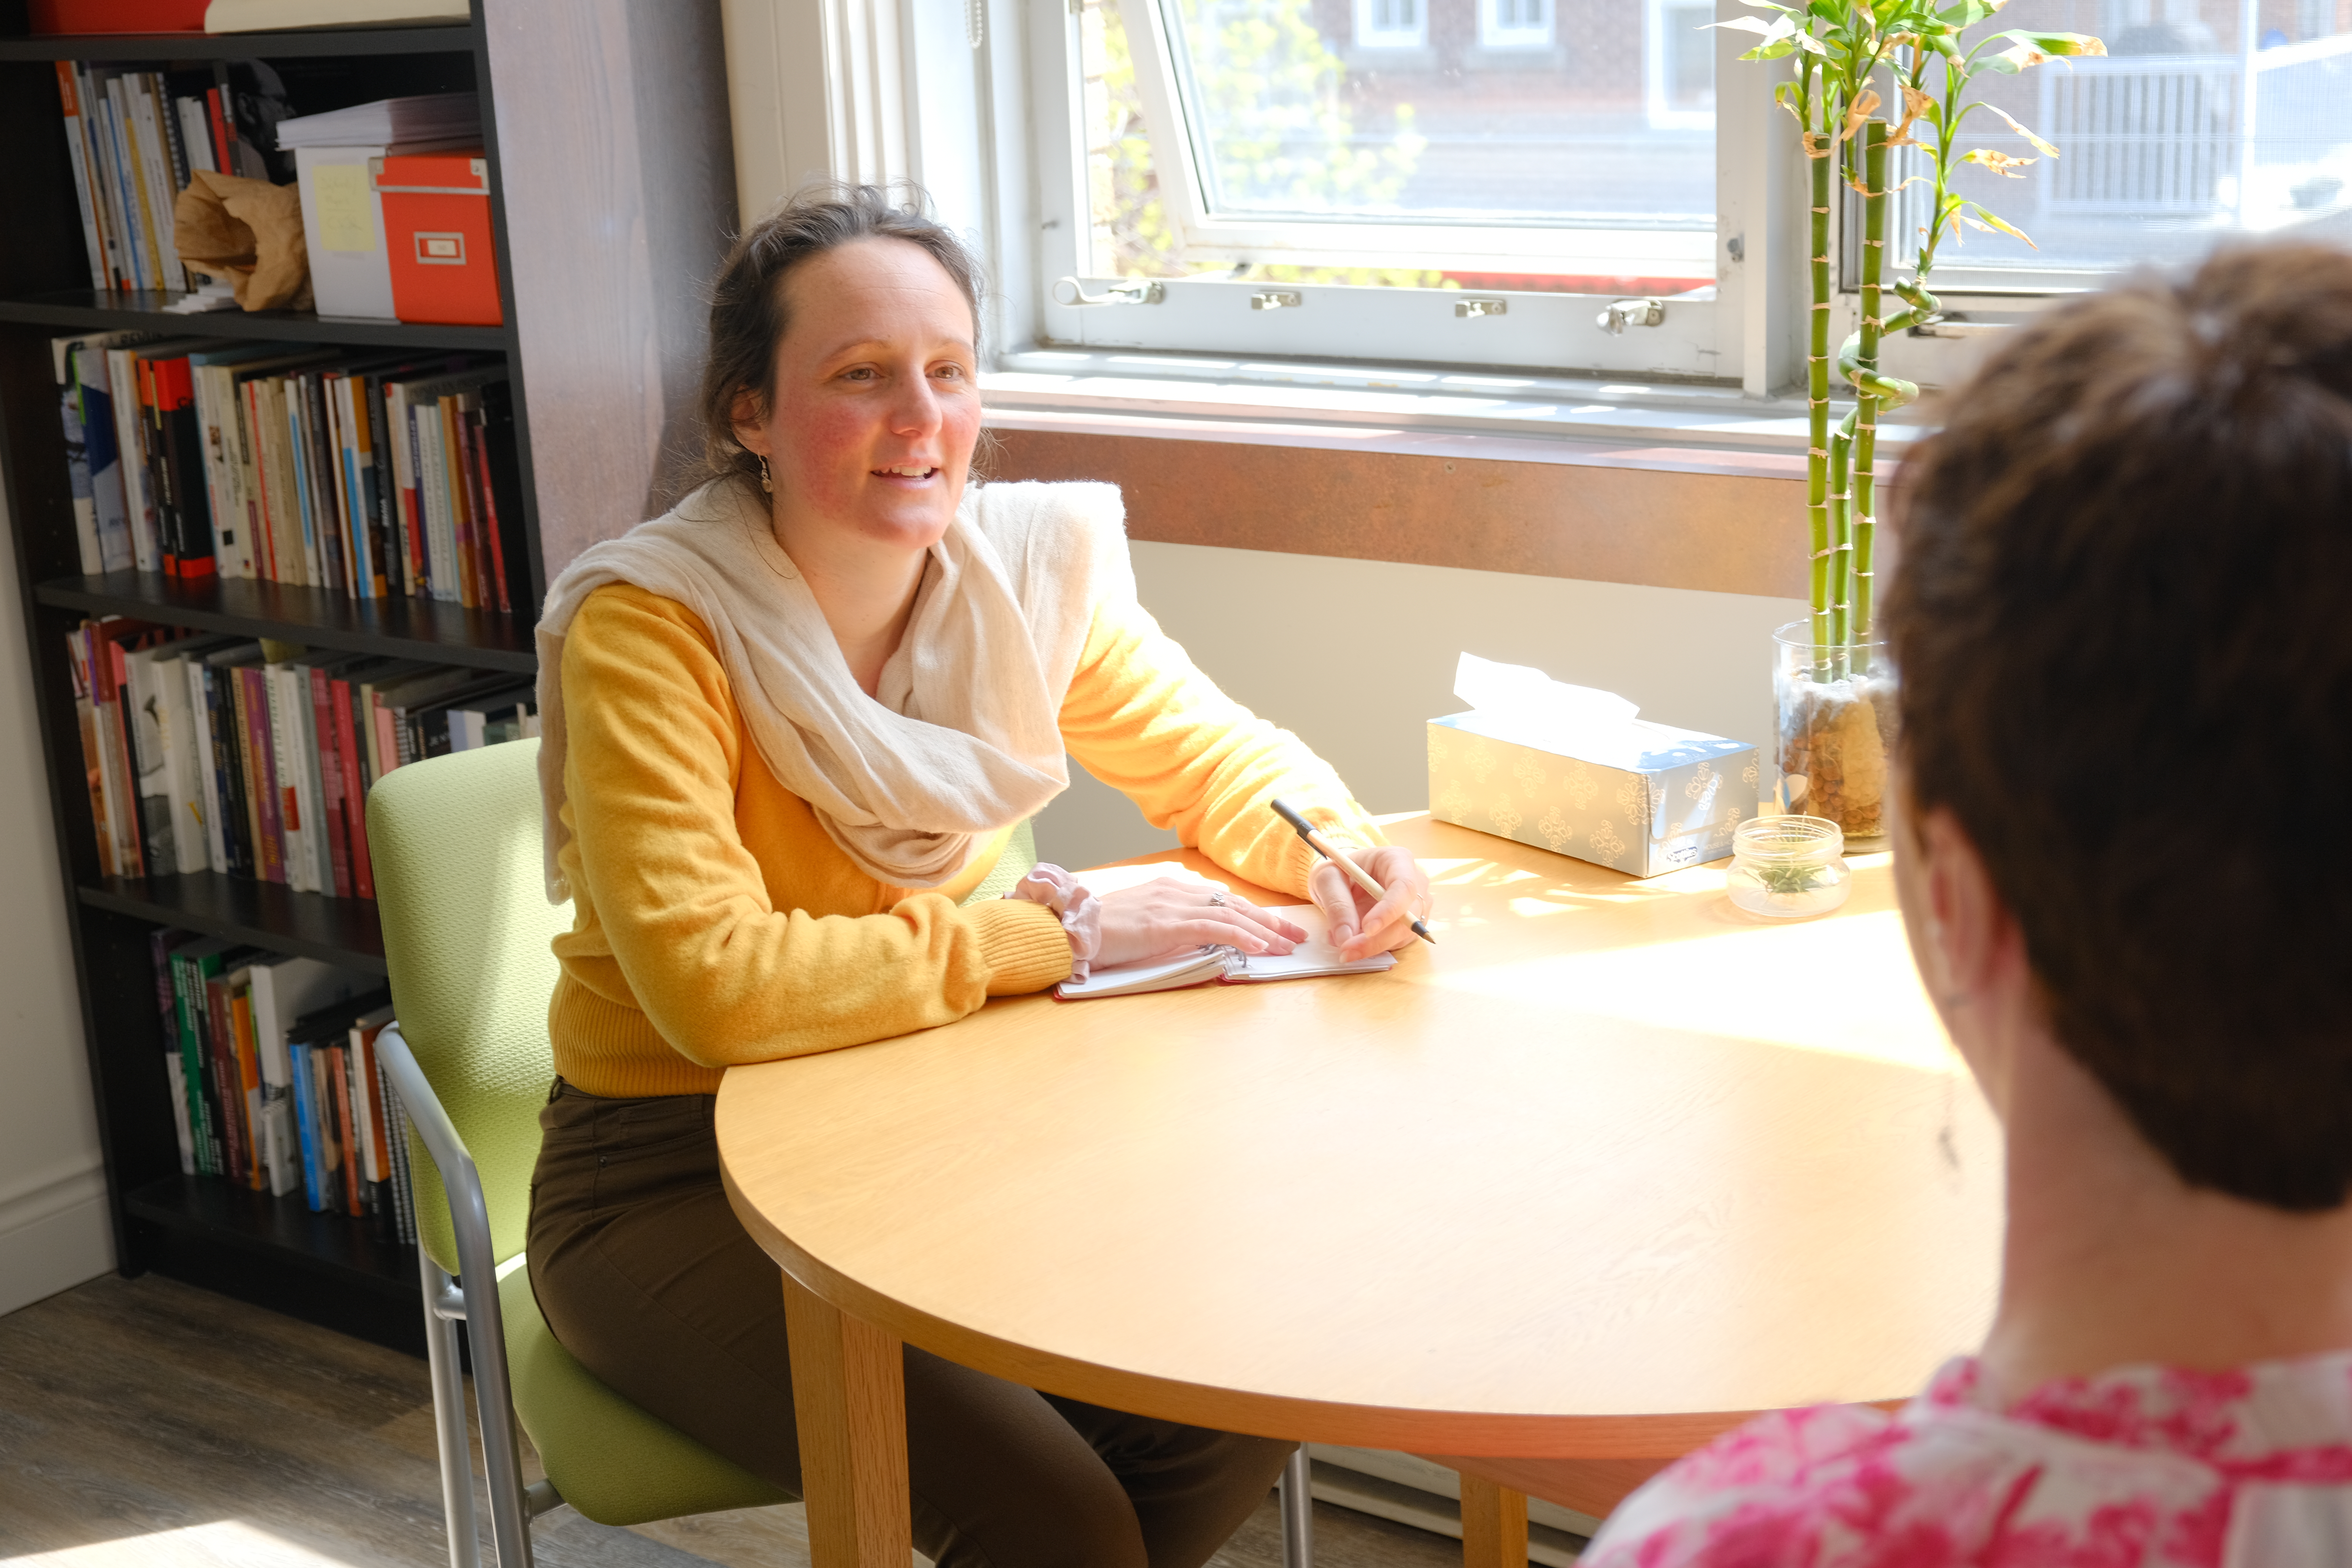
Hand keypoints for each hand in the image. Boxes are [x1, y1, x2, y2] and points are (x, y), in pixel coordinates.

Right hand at [1094, 878, 1307, 968]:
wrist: (1072, 929)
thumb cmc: (1102, 932)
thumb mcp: (1144, 923)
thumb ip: (1172, 924)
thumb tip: (1200, 937)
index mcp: (1171, 888)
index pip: (1222, 899)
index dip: (1253, 913)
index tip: (1276, 927)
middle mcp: (1177, 891)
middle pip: (1234, 904)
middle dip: (1269, 921)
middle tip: (1295, 936)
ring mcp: (1173, 905)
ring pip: (1231, 914)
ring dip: (1264, 931)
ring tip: (1287, 945)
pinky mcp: (1168, 924)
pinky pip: (1215, 928)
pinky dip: (1241, 936)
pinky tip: (1260, 946)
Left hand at [1308, 844, 1430, 961]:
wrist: (1347, 877)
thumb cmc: (1341, 871)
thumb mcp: (1328, 878)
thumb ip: (1336, 904)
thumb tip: (1346, 936)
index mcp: (1398, 860)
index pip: (1403, 887)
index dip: (1389, 910)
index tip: (1367, 929)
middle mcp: (1416, 882)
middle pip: (1408, 917)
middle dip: (1377, 939)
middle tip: (1347, 951)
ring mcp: (1416, 905)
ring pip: (1403, 935)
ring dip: (1372, 947)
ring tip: (1342, 943)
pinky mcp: (1411, 925)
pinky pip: (1397, 943)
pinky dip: (1373, 948)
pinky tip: (1353, 940)